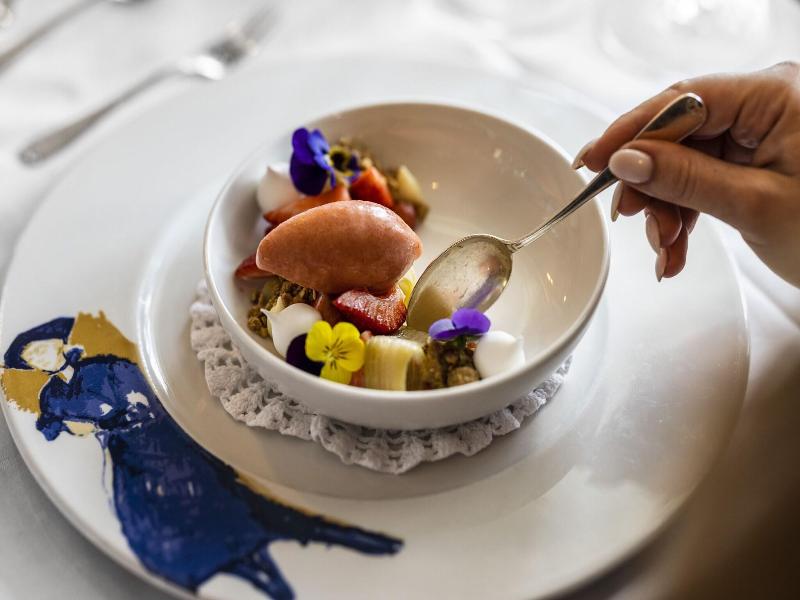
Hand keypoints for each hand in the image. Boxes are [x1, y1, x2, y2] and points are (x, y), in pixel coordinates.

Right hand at [573, 62, 799, 285]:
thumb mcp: (754, 205)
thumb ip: (684, 178)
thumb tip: (627, 158)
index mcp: (775, 95)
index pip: (683, 100)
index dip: (631, 131)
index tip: (593, 160)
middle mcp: (766, 106)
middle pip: (678, 134)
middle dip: (652, 184)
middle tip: (633, 219)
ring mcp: (761, 135)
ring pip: (685, 163)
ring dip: (667, 210)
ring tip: (666, 250)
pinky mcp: (756, 162)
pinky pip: (703, 181)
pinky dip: (686, 216)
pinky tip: (677, 249)